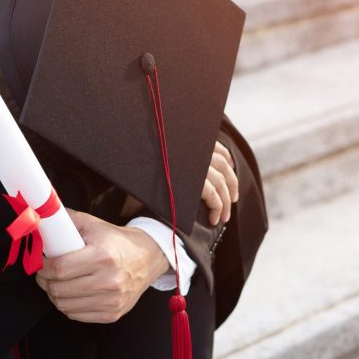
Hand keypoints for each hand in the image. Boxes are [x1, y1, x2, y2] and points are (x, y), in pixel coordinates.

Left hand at [34, 207, 169, 322]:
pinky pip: (76, 315)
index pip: (59, 268)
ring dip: (53, 295)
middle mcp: (109, 281)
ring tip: (55, 284)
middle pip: (59, 289)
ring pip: (64, 305)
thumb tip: (41, 219)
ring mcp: (112, 300)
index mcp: (102, 256)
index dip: (42, 267)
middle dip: (44, 281)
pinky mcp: (113, 313)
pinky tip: (69, 295)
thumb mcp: (94, 225)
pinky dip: (67, 306)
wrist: (147, 259)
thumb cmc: (117, 242)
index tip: (39, 263)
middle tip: (43, 274)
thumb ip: (67, 221)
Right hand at [117, 139, 238, 225]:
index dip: (227, 161)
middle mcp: (195, 149)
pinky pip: (212, 194)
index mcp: (191, 140)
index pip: (217, 149)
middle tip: (232, 200)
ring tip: (222, 217)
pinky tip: (214, 218)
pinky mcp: (193, 179)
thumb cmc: (138, 161)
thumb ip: (177, 159)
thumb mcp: (162, 155)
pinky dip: (217, 206)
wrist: (127, 160)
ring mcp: (195, 163)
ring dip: (225, 202)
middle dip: (231, 185)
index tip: (231, 170)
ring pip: (220, 183)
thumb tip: (187, 172)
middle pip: (223, 167)